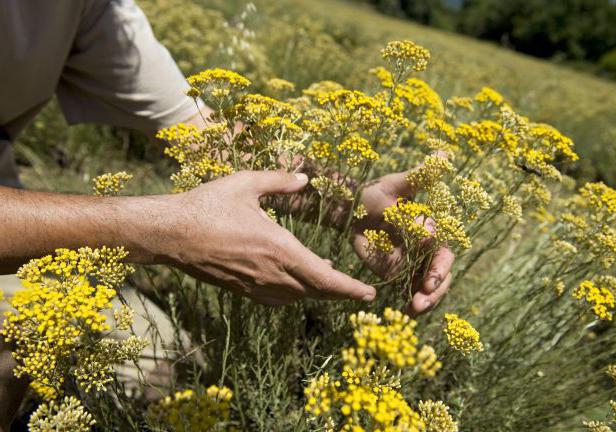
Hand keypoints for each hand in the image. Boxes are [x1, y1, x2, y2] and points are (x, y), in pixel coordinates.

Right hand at [162, 171, 375, 305]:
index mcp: (279, 248)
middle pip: (316, 292)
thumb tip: (305, 178)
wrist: (169, 234)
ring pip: (297, 297)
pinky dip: (294, 295)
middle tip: (359, 292)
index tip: (369, 294)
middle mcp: (271, 273)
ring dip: (317, 291)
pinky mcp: (241, 290)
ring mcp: (255, 285)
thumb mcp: (245, 184)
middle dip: (341, 293)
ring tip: (329, 279)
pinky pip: (276, 299)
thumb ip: (279, 180)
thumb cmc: (207, 205)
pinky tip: (295, 284)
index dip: (350, 288)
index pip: (325, 277)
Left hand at [351, 171, 454, 315]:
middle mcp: (427, 249)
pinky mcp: (398, 273)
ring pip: (429, 287)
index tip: (429, 278)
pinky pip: (410, 292)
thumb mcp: (397, 184)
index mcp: (433, 229)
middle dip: (436, 289)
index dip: (439, 266)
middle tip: (423, 299)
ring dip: (427, 301)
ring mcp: (414, 263)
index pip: (443, 251)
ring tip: (415, 310)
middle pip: (441, 275)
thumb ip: (419, 176)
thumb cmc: (377, 192)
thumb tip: (442, 158)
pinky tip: (407, 315)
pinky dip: (412, 304)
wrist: (354, 209)